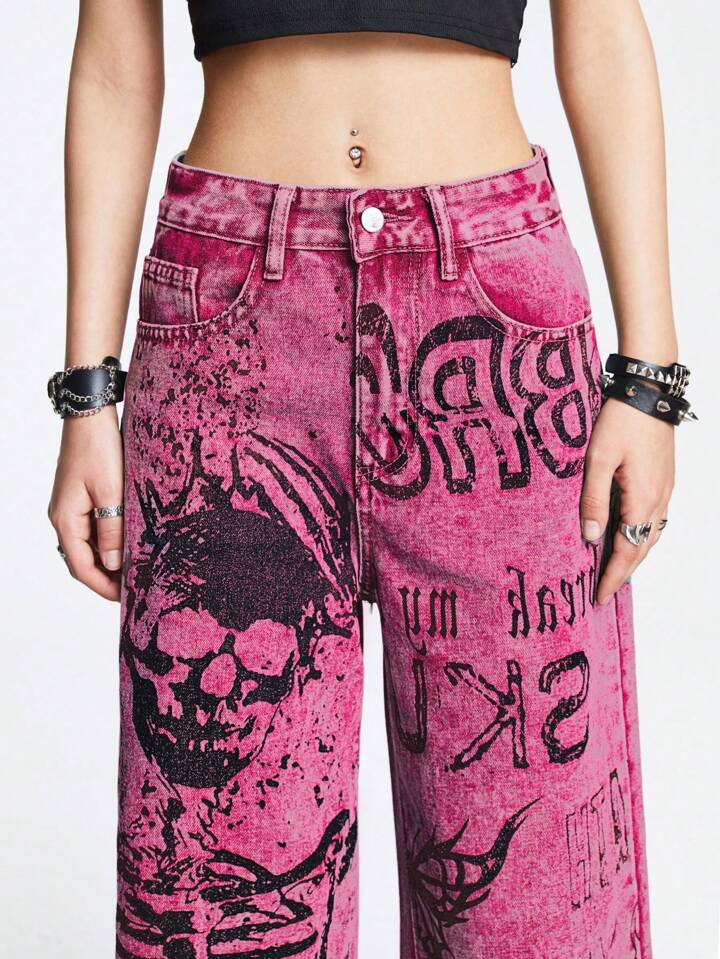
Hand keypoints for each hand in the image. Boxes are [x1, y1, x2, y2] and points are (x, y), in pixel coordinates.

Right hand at [48, 406, 124, 601]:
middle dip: (106, 578)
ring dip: (108, 560)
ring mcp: (70, 508)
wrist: (90, 414)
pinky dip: (108, 541)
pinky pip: (92, 529)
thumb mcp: (111, 491)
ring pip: (88, 546)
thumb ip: (113, 529)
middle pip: (82, 560)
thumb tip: (114, 564)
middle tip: (134, 590)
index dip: (104, 587)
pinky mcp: (80, 498)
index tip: (126, 599)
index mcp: (66, 520)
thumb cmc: (100, 448)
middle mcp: (63, 517)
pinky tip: (128, 544)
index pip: (82, 567)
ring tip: (135, 571)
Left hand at [580, 395, 674, 603]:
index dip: (612, 576)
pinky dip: (641, 535)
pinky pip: (655, 518)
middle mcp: (659, 499)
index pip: (625, 550)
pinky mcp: (664, 478)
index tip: (599, 597)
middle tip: (604, 591)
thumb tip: (591, 538)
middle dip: (624, 573)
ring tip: (614, 570)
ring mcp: (665, 489)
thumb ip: (593, 501)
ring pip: (651, 534)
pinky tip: (628, 534)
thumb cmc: (620, 421)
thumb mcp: (597, 460)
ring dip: (634, 555)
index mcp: (642, 499)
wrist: (648, 390)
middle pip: (642, 548)